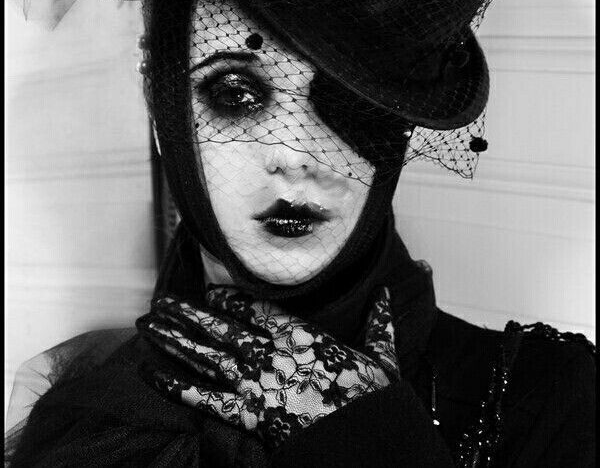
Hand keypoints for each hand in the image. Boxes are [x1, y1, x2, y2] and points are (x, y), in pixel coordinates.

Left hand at [137, 285, 398, 448]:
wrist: (369, 442)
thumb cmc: (374, 400)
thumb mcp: (382, 357)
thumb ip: (380, 323)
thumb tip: (390, 293)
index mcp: (301, 335)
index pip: (258, 309)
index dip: (230, 300)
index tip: (211, 292)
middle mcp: (272, 353)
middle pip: (221, 327)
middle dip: (188, 313)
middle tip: (160, 301)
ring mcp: (256, 383)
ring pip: (205, 354)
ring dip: (173, 338)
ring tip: (146, 324)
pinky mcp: (248, 414)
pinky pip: (202, 398)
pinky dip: (173, 384)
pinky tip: (150, 371)